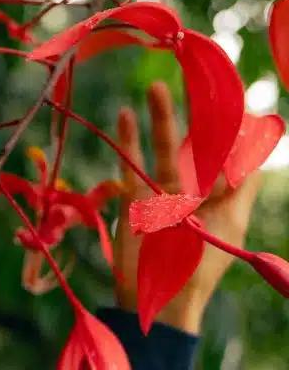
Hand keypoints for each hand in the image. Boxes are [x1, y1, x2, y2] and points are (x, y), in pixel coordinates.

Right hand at [114, 81, 259, 333]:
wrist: (160, 297)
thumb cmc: (202, 267)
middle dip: (194, 109)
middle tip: (192, 76)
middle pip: (193, 138)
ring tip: (157, 86)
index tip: (230, 92)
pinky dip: (127, 138)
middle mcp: (193, 183)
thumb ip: (240, 185)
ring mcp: (161, 186)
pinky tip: (124, 114)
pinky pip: (129, 160)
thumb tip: (250, 145)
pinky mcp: (135, 194)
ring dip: (160, 115)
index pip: (228, 148)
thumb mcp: (230, 223)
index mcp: (220, 191)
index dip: (230, 121)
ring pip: (161, 143)